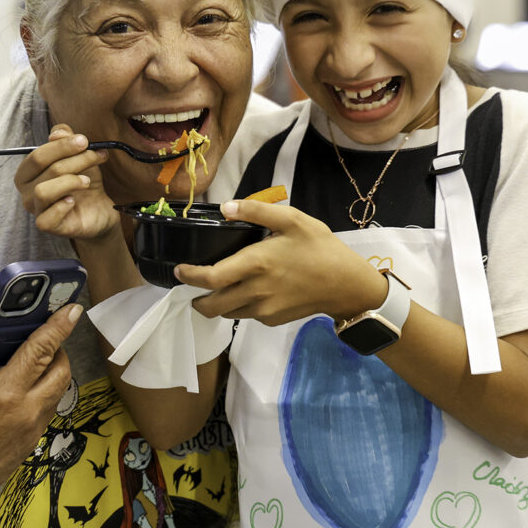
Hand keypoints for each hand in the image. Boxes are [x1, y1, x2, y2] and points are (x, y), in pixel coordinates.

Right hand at [0, 305, 80, 517]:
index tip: (73, 310)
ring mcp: (30, 432)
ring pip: (57, 394)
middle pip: (62, 372)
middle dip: (59, 350)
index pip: (41, 351)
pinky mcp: (28, 447)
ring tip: (30, 365)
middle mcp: (25, 413)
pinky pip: (46, 413)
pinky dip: (42, 396)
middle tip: (43, 340)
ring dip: (52, 375)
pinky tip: (19, 394)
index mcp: (4, 395)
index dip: (59, 327)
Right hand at [14, 124, 117, 239]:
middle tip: (96, 155)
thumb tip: (57, 133)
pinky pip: (48, 217)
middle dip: (74, 159)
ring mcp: (35, 209)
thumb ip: (65, 139)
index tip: (85, 141)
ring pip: (44, 191)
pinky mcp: (47, 226)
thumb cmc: (82, 182)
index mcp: (28, 172)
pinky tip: (74, 201)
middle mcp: (27, 191)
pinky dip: (63, 206)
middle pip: (45, 169)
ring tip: (86, 181)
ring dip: (70, 181)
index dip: (61, 145)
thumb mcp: (77, 155)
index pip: (37, 155)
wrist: (99, 210)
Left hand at [181, 200, 385, 325]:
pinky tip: (249, 291)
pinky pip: (247, 316)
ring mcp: (264, 310)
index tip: (179, 270)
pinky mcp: (274, 320)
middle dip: (196, 299)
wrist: (347, 285)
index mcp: (256, 263)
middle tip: (192, 286)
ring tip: (218, 289)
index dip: (189, 276)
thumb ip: (258, 211)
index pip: (210, 278)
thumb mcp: (293, 220)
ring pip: (227, 313)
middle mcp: (255, 291)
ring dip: (217, 304)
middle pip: (211, 305)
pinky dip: (240, 307)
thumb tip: (226, 207)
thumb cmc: (320, 248)